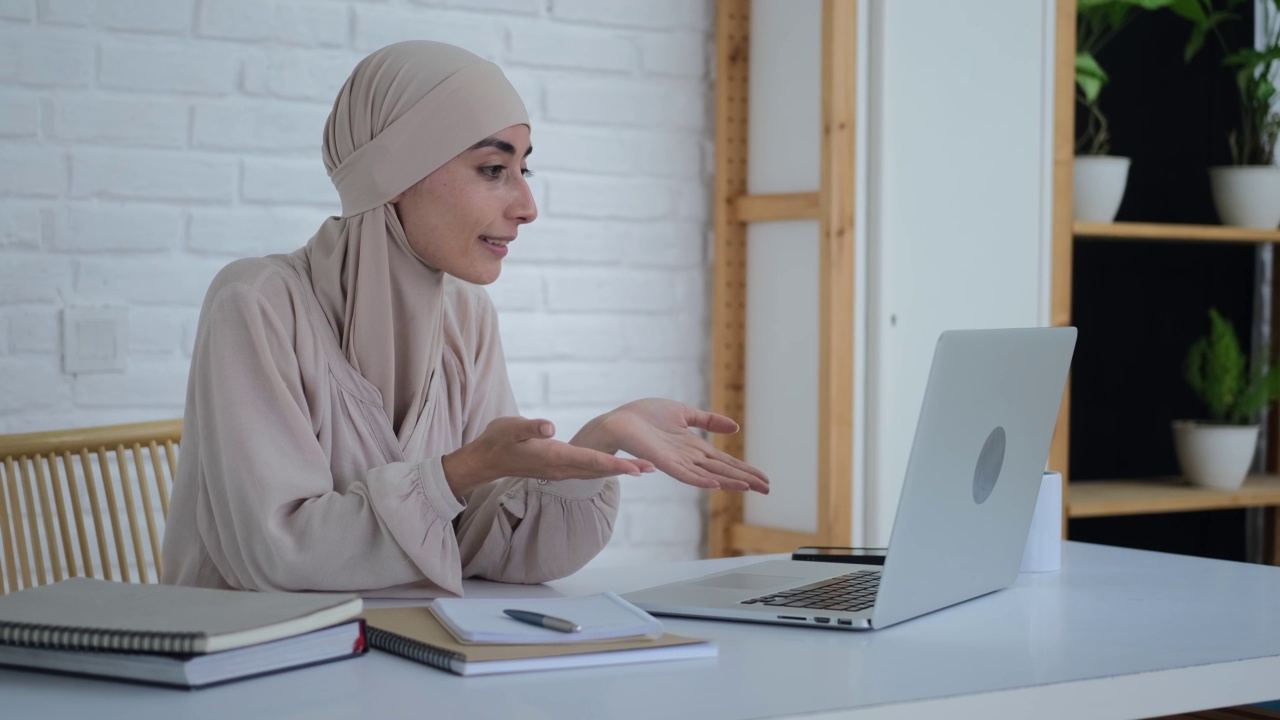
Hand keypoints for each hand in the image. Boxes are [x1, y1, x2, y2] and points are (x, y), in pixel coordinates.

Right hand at [442, 416, 654, 498]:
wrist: (486, 461)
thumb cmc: (497, 440)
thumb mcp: (509, 427)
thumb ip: (529, 426)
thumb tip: (550, 426)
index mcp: (554, 456)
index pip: (590, 460)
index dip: (614, 463)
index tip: (635, 467)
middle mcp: (561, 468)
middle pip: (600, 470)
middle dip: (627, 470)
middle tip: (653, 467)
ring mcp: (561, 471)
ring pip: (596, 472)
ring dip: (621, 470)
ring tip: (645, 468)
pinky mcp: (560, 469)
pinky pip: (589, 471)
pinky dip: (607, 469)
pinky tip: (620, 466)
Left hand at [574, 399, 769, 493]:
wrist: (620, 420)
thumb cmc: (646, 416)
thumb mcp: (684, 413)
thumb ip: (709, 421)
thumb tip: (735, 428)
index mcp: (695, 447)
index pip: (725, 461)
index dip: (745, 469)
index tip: (764, 478)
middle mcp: (689, 458)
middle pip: (723, 471)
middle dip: (745, 479)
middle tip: (767, 488)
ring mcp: (677, 462)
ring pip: (709, 476)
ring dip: (729, 482)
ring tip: (749, 488)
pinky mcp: (664, 462)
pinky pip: (685, 474)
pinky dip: (701, 480)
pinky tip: (716, 485)